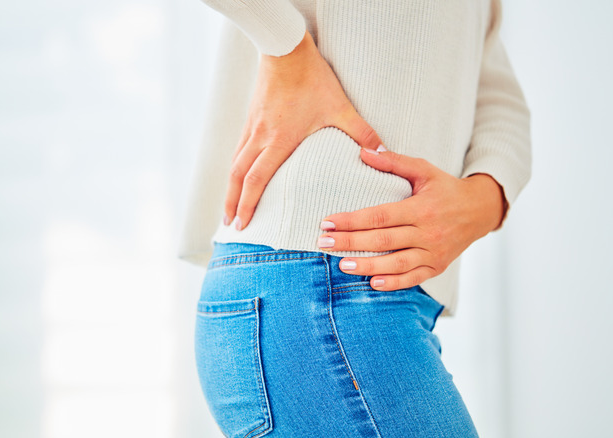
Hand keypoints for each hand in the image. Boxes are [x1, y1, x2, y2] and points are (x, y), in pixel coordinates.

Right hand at [225, 31, 383, 229]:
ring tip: (229, 205)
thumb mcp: (340, 106)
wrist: (285, 48)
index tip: (242, 224)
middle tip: (229, 224)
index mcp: (279, 140)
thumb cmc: (311, 77)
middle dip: (232, 203)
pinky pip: (238, 149)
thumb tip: (382, 153)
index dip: (248, 204)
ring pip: (234, 163)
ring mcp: (252, 127)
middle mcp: (260, 137)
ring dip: (230, 187)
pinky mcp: (252, 117)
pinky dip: (235, 167)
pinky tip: (238, 174)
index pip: (256, 180)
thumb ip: (362, 132)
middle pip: (238, 177)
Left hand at [318, 147, 506, 290]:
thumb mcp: (424, 169)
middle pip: (383, 240)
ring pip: (397, 263)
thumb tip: (363, 151)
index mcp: (422, 208)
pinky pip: (414, 278)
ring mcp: (434, 252)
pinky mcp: (437, 266)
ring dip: (368, 266)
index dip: (353, 220)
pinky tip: (373, 283)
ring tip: (341, 266)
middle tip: (324, 243)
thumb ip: (394, 161)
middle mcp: (428, 232)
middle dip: (351, 243)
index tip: (328, 221)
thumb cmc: (445, 188)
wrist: (480, 210)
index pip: (380, 216)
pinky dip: (394, 283)